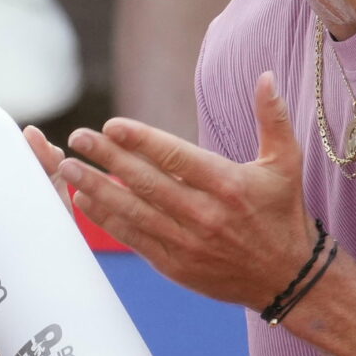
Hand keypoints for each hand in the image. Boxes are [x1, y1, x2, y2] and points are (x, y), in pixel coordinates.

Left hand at [51, 73, 317, 309]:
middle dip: (107, 158)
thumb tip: (266, 76)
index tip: (111, 125)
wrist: (288, 278)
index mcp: (228, 184)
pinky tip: (84, 201)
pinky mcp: (176, 266)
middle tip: (77, 137)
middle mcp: (205, 214)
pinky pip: (134, 239)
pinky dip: (107, 220)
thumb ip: (273, 119)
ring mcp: (188, 243)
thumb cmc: (284, 213)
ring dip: (96, 188)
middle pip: (147, 182)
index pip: (176, 157)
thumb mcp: (287, 163)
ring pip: (133, 211)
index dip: (141, 140)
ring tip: (67, 167)